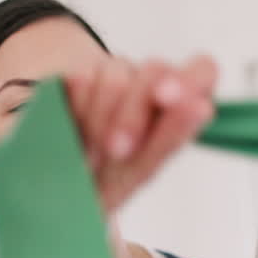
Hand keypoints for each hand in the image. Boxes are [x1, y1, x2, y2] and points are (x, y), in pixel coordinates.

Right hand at [64, 54, 218, 213]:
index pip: (201, 71)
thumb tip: (202, 107)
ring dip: (101, 117)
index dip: (189, 81)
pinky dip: (76, 110)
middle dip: (134, 114)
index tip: (169, 100)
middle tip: (117, 151)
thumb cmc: (109, 180)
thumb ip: (170, 139)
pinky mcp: (76, 74)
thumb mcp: (140, 171)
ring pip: (116, 72)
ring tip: (90, 156)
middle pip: (156, 70)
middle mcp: (149, 82)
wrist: (55, 186)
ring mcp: (112, 74)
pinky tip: (72, 132)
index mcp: (178, 104)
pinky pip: (80, 78)